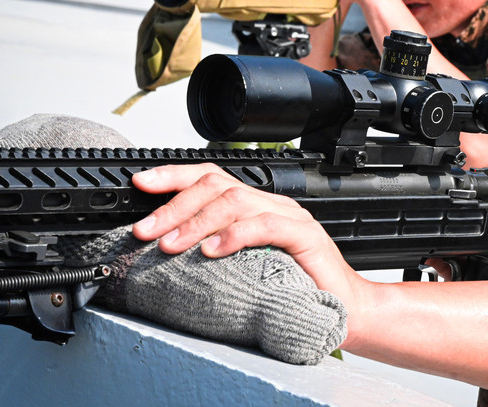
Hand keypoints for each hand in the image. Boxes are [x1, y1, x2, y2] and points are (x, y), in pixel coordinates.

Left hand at [130, 163, 367, 330]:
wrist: (347, 310)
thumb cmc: (296, 291)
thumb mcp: (245, 267)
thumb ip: (216, 250)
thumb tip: (164, 249)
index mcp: (257, 207)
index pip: (212, 177)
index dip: (174, 176)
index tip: (140, 183)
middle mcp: (273, 205)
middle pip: (218, 184)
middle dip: (175, 204)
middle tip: (146, 231)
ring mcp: (291, 217)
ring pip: (236, 200)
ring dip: (196, 221)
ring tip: (171, 245)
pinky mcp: (306, 236)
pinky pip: (266, 225)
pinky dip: (235, 235)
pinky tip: (213, 250)